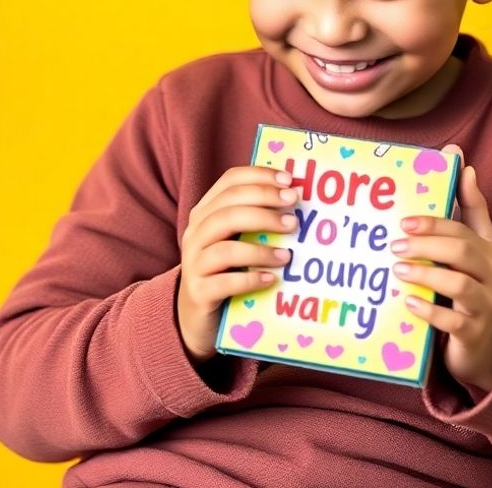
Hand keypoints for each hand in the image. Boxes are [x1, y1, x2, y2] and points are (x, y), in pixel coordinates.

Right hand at [177, 166, 297, 364]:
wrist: (196, 314)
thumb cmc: (225, 271)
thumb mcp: (236, 239)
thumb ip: (256, 219)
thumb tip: (297, 198)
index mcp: (205, 213)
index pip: (229, 182)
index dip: (259, 177)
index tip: (289, 181)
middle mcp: (195, 234)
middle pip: (227, 211)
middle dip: (264, 208)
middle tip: (294, 215)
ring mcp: (194, 264)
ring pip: (225, 249)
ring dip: (260, 250)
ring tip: (287, 255)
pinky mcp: (199, 293)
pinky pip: (224, 283)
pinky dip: (250, 280)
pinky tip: (272, 280)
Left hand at [392, 144, 491, 391]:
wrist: (486, 343)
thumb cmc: (470, 284)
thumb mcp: (472, 246)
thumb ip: (467, 208)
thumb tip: (464, 165)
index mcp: (488, 249)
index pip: (466, 227)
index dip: (437, 220)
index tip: (405, 218)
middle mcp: (491, 274)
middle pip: (463, 251)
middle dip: (427, 244)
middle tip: (394, 244)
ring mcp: (484, 304)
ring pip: (460, 286)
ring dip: (425, 275)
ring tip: (397, 270)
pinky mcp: (473, 331)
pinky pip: (453, 322)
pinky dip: (429, 312)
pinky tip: (407, 302)